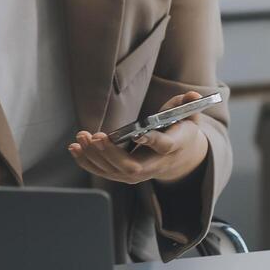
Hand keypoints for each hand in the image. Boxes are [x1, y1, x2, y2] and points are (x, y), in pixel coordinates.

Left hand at [67, 91, 209, 185]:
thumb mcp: (188, 115)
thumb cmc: (180, 131)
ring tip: (81, 138)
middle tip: (95, 137)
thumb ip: (188, 104)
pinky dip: (87, 162)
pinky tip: (75, 149)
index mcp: (173, 147)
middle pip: (132, 167)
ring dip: (94, 156)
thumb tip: (193, 95)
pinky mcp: (125, 175)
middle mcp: (154, 165)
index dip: (150, 140)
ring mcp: (139, 174)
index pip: (162, 146)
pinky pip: (104, 172)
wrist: (180, 157)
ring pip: (114, 172)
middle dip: (111, 154)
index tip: (138, 133)